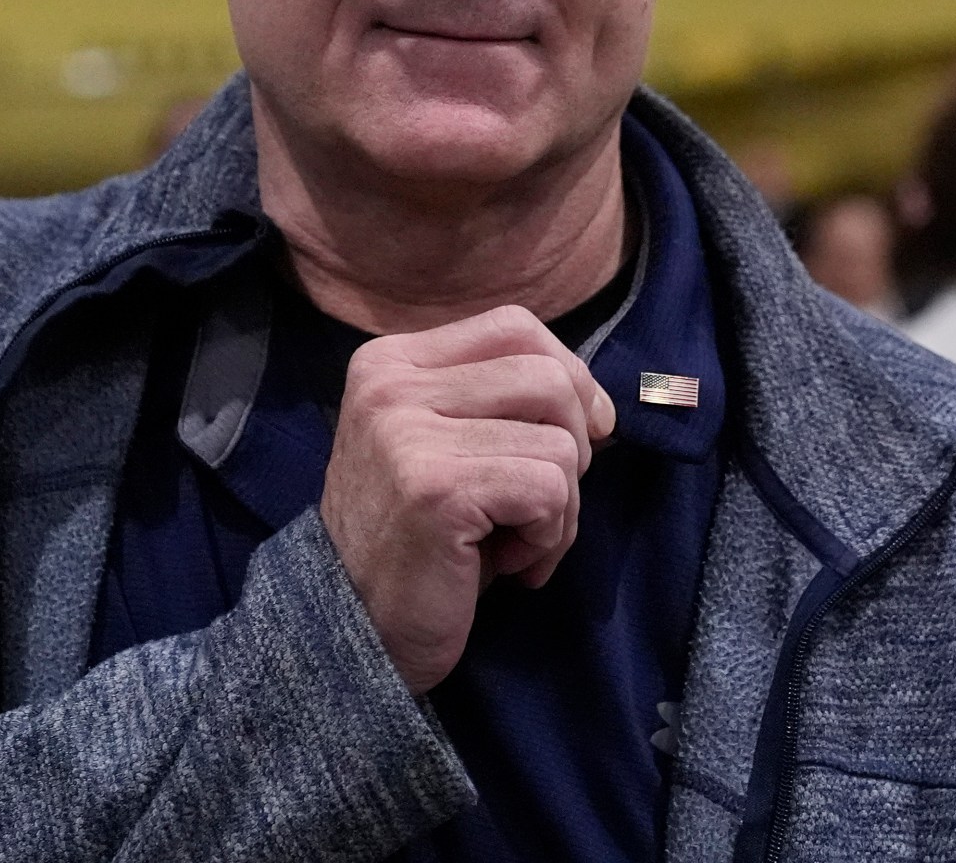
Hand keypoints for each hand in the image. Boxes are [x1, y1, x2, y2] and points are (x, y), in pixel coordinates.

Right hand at [320, 305, 616, 693]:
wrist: (354, 629)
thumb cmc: (419, 541)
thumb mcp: (450, 446)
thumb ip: (504, 404)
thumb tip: (602, 407)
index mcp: (392, 360)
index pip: (515, 326)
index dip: (570, 377)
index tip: (579, 436)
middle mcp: (391, 383)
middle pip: (548, 376)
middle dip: (574, 447)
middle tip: (539, 504)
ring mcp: (407, 432)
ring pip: (560, 441)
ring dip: (560, 508)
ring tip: (513, 542)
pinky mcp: (436, 487)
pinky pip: (549, 490)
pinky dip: (549, 538)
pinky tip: (507, 565)